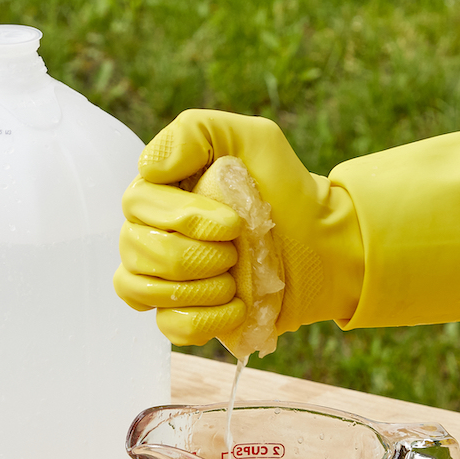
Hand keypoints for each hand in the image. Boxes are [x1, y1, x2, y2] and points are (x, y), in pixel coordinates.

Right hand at [114, 109, 363, 346]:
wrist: (323, 243)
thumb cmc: (286, 188)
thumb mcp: (253, 139)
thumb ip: (196, 131)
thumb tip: (149, 168)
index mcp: (160, 192)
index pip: (137, 206)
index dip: (183, 218)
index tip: (234, 222)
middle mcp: (151, 233)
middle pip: (138, 250)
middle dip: (197, 255)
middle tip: (238, 250)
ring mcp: (164, 279)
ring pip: (141, 291)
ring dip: (200, 287)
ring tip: (237, 280)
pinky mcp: (185, 316)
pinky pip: (169, 327)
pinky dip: (204, 320)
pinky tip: (237, 307)